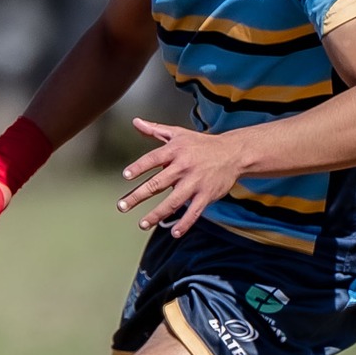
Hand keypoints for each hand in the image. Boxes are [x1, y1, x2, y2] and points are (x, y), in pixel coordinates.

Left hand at [117, 118, 247, 236]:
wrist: (233, 153)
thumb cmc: (201, 144)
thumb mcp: (178, 134)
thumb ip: (155, 130)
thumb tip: (136, 122)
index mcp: (175, 151)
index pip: (152, 159)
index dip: (139, 167)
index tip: (126, 176)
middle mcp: (183, 167)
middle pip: (157, 183)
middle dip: (138, 196)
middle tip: (122, 206)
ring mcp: (195, 183)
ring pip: (173, 201)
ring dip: (157, 214)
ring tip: (142, 223)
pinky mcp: (207, 195)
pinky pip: (194, 212)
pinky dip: (185, 223)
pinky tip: (175, 232)